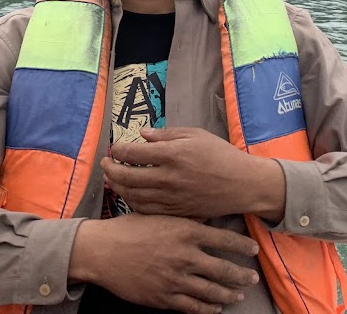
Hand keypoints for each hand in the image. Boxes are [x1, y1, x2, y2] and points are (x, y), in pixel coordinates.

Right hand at [70, 213, 259, 313]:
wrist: (102, 250)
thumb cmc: (130, 228)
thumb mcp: (160, 214)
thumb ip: (185, 217)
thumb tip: (207, 215)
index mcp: (186, 231)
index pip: (224, 239)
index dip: (242, 245)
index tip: (254, 249)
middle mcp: (185, 256)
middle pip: (223, 269)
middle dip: (242, 275)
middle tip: (253, 277)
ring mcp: (175, 279)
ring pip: (211, 291)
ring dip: (229, 294)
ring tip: (239, 294)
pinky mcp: (163, 297)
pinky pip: (192, 307)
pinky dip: (208, 309)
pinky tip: (215, 308)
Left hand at [104, 127, 284, 220]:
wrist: (241, 184)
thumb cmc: (220, 155)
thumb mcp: (195, 135)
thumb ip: (166, 135)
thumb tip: (142, 135)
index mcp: (172, 154)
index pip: (133, 153)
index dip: (118, 151)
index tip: (114, 148)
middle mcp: (168, 178)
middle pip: (127, 177)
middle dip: (111, 170)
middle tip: (105, 164)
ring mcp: (170, 198)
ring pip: (133, 196)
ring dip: (118, 188)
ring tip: (112, 180)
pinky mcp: (175, 212)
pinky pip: (146, 210)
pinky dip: (133, 203)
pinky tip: (130, 196)